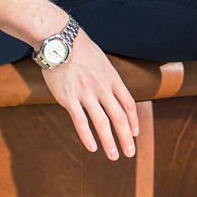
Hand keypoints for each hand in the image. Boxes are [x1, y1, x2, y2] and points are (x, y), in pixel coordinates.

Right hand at [41, 31, 139, 159]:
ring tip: (114, 156)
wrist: (61, 40)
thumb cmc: (80, 50)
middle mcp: (102, 87)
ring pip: (102, 122)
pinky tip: (92, 148)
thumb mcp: (102, 62)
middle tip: (130, 153)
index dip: (133, 121)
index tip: (135, 133)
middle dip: (126, 137)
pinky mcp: (69, 98)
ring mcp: (86, 93)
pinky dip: (87, 137)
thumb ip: (108, 79)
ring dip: (109, 142)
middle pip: (119, 116)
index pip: (128, 103)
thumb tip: (112, 93)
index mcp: (112, 78)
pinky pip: (80, 122)